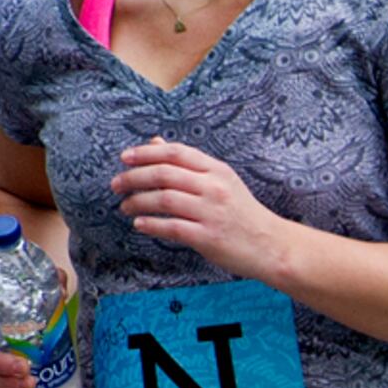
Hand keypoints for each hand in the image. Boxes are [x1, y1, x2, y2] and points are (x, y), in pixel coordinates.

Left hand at [109, 140, 291, 277]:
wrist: (271, 245)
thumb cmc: (243, 213)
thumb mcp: (221, 181)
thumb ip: (188, 164)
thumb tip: (154, 143)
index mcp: (216, 170)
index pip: (175, 152)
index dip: (146, 153)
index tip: (125, 158)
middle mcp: (213, 188)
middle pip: (164, 174)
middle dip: (133, 178)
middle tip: (116, 185)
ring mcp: (211, 212)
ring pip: (164, 199)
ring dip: (137, 202)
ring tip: (125, 206)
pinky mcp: (208, 237)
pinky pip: (171, 227)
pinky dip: (151, 224)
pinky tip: (139, 224)